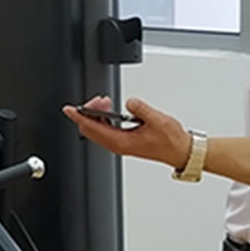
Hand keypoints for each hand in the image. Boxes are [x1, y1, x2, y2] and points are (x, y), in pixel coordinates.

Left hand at [65, 95, 192, 168]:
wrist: (180, 151)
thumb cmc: (171, 140)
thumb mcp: (156, 120)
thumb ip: (140, 109)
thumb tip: (129, 102)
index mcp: (122, 141)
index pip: (92, 128)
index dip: (78, 116)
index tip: (69, 109)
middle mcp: (118, 145)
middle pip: (91, 129)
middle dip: (89, 112)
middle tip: (97, 99)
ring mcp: (121, 144)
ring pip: (98, 130)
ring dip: (97, 115)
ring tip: (104, 102)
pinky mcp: (125, 142)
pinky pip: (107, 131)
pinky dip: (104, 119)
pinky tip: (110, 110)